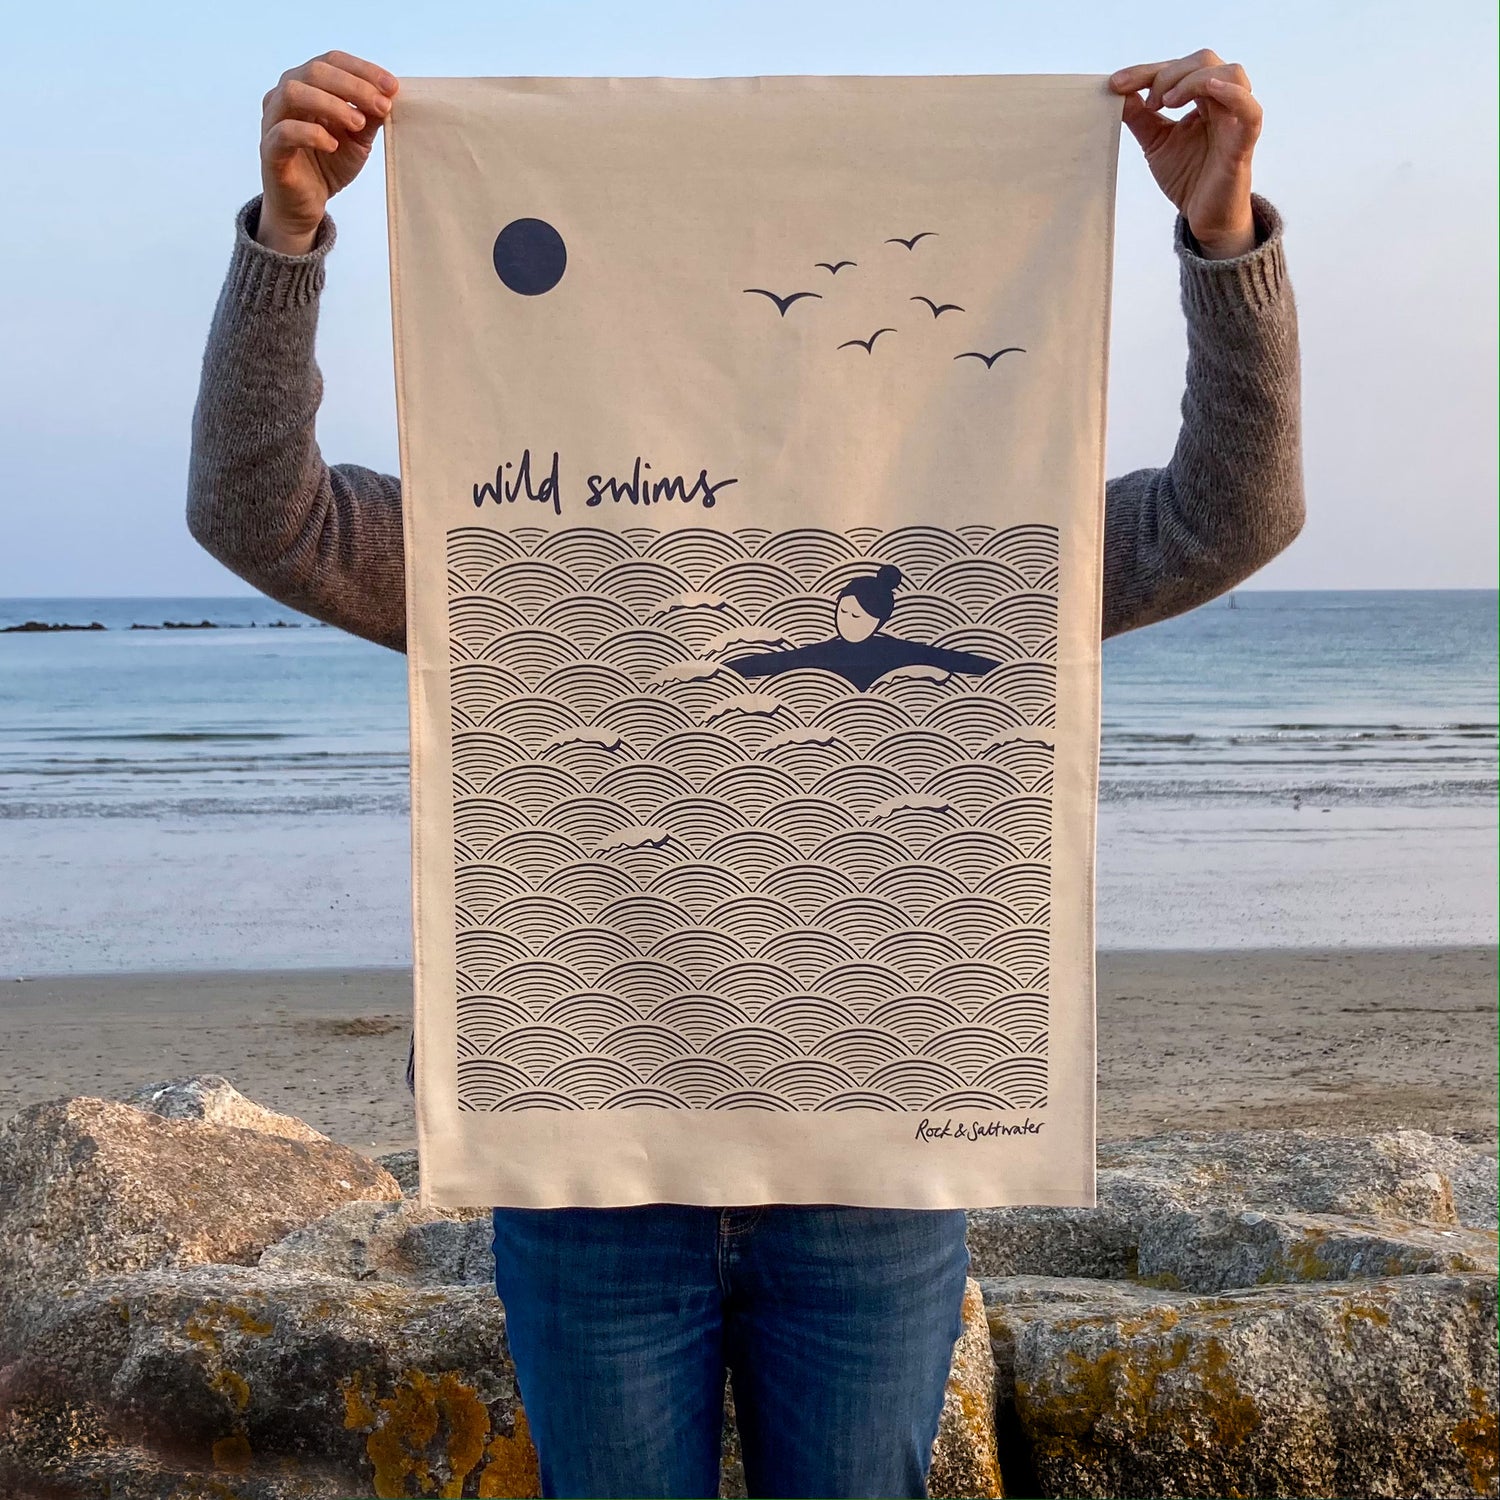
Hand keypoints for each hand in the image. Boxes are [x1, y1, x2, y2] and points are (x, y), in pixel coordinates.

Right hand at [257, 51, 398, 254]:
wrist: (306, 203)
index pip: (332, 61)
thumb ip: (369, 117)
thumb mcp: (358, 139)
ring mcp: (274, 119)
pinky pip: (285, 131)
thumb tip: (388, 95)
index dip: (363, 70)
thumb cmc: (328, 164)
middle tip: (381, 106)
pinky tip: (332, 144)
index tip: (392, 86)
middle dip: (353, 86)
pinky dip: (311, 133)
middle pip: (315, 71)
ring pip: (294, 93)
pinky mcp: (270, 148)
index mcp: (307, 85)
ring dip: (331, 104)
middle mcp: (285, 95)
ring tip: (357, 124)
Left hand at [1109, 49, 1261, 258]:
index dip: (1146, 71)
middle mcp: (1222, 102)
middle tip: (1149, 103)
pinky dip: (1231, 94)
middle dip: (1169, 74)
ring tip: (1167, 103)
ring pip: (1230, 74)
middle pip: (1205, 61)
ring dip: (1193, 80)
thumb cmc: (1188, 177)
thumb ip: (1139, 117)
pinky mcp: (1243, 142)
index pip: (1179, 68)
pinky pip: (1250, 110)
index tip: (1116, 84)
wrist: (1204, 218)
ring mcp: (1235, 119)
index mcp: (1203, 99)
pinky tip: (1208, 90)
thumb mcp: (1155, 142)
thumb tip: (1118, 91)